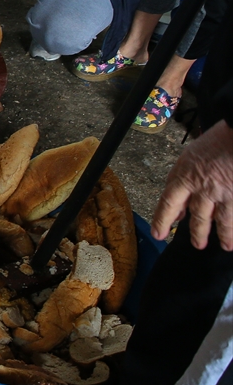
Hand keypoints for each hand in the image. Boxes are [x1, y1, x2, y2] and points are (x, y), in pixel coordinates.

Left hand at [153, 121, 232, 250]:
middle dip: (196, 233)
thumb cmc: (220, 138)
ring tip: (225, 246)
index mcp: (185, 175)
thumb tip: (177, 192)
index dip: (162, 220)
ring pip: (219, 221)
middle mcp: (202, 188)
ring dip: (221, 235)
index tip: (159, 234)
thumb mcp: (192, 154)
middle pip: (196, 216)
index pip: (169, 203)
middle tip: (197, 244)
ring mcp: (222, 194)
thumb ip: (183, 174)